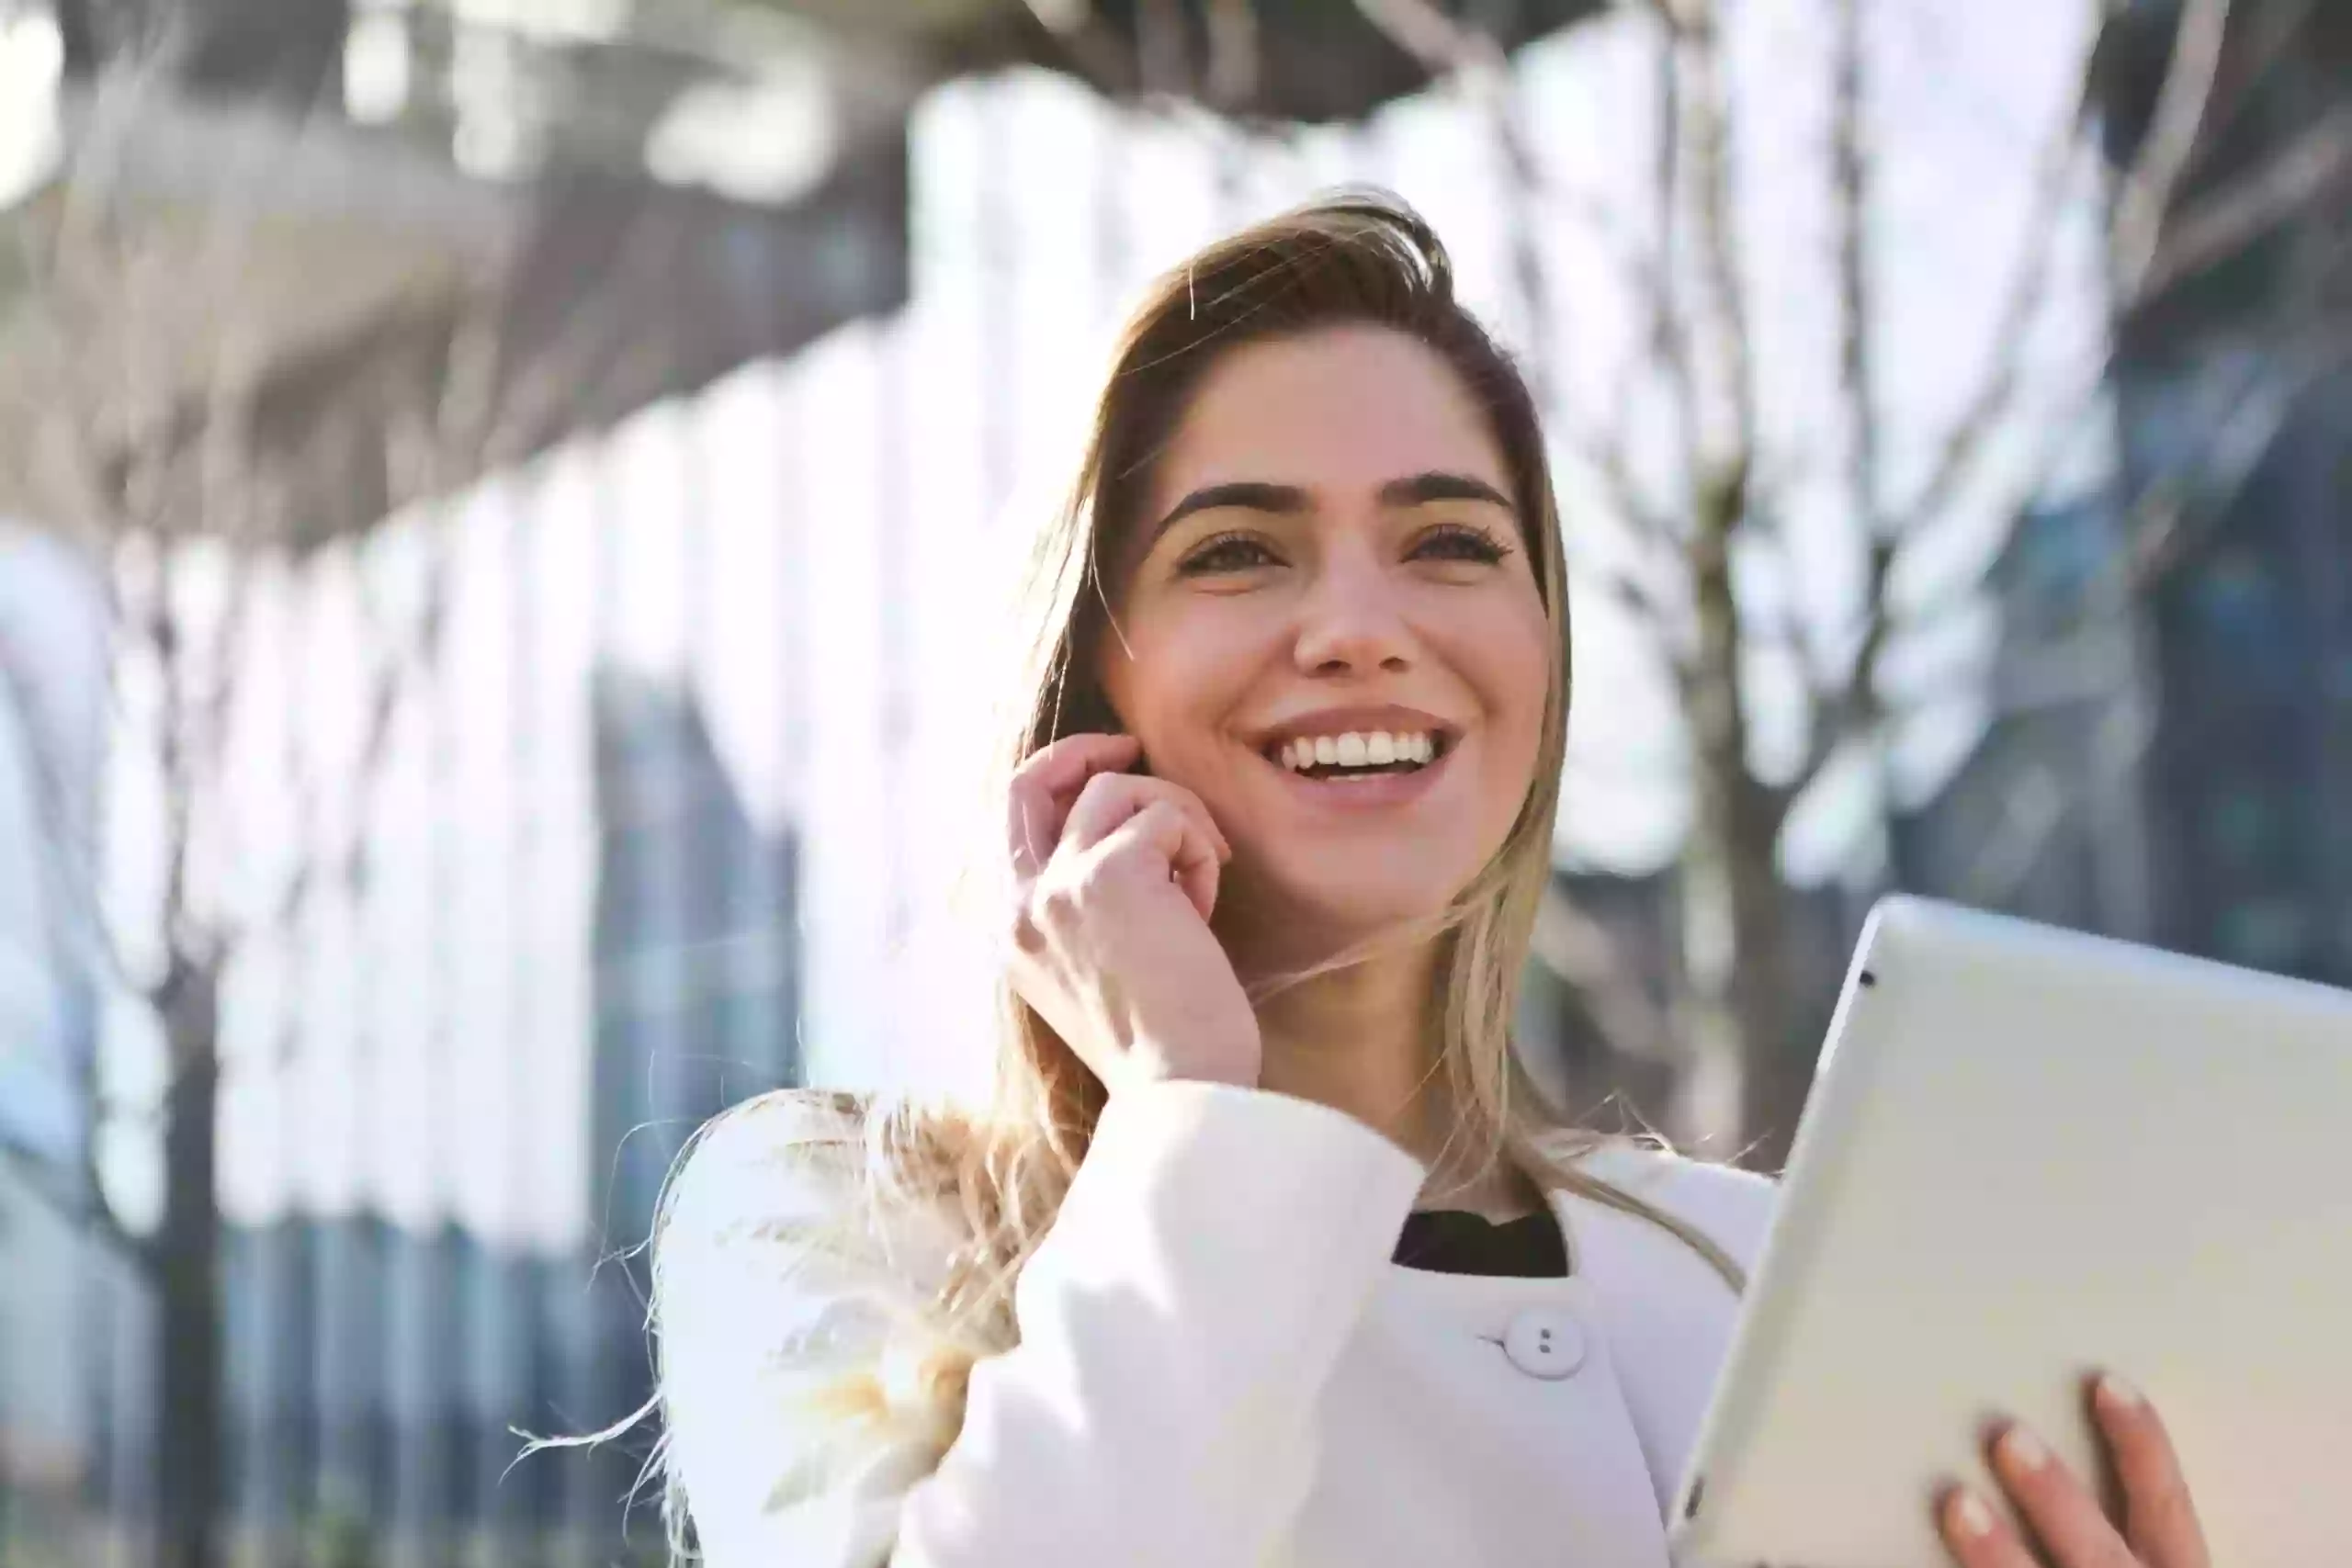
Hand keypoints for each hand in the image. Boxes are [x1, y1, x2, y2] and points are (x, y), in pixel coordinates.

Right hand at [1003, 732, 1261, 1094]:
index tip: (1104, 773)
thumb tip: (1123, 835)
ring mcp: (1057, 885)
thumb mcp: (1096, 971)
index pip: (1010, 824)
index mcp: (1011, 932)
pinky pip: (1165, 816)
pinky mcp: (1109, 873)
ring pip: (1116, 790)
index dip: (1056, 783)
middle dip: (1081, 751)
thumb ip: (1083, 908)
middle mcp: (1019, 904)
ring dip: (1174, 819)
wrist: (1182, 1088)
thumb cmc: (1162, 1043)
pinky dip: (1198, 849)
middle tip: (1131, 747)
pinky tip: (1205, 908)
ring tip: (1201, 878)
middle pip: (1028, 783)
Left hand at [1936, 1374, 2208, 1567]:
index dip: (2141, 1446)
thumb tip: (2037, 1456)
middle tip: (2006, 1438)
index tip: (2105, 1386)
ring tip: (1956, 1503)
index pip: (2166, 1507)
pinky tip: (1900, 1562)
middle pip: (2099, 1551)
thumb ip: (2120, 1532)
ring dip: (2000, 1555)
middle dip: (2055, 1497)